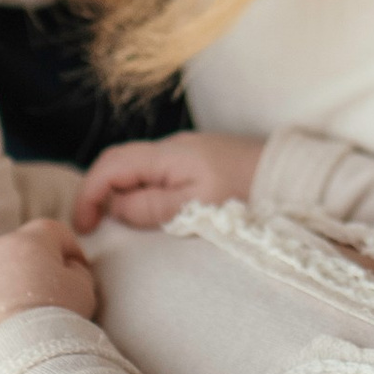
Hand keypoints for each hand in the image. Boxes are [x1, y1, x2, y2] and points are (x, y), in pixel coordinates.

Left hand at [0, 216, 98, 373]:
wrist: (15, 361)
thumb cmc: (56, 322)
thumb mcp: (83, 291)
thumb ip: (75, 272)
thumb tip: (66, 269)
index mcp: (26, 242)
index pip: (51, 233)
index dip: (66, 250)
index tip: (74, 273)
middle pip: (11, 256)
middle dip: (26, 275)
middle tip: (42, 308)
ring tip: (14, 334)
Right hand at [73, 130, 265, 231]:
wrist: (291, 177)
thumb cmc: (247, 194)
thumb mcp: (196, 208)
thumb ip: (152, 207)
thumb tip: (116, 207)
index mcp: (167, 155)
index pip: (110, 166)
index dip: (89, 194)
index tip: (83, 227)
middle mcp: (171, 147)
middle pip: (118, 162)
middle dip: (98, 192)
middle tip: (92, 226)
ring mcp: (185, 152)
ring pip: (136, 166)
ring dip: (118, 191)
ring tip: (114, 222)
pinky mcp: (198, 161)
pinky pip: (155, 171)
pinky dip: (138, 188)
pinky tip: (143, 209)